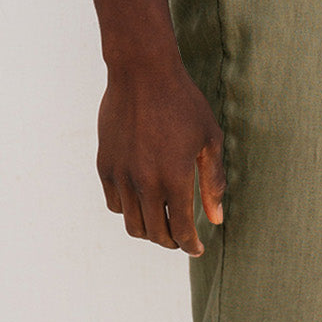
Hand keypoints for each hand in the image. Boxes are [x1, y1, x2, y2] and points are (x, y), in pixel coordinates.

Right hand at [96, 60, 225, 255]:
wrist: (141, 72)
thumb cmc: (183, 103)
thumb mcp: (210, 140)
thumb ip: (213, 183)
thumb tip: (216, 219)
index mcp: (175, 178)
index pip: (182, 230)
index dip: (190, 245)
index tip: (197, 249)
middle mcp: (145, 182)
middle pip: (155, 233)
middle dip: (171, 242)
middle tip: (181, 237)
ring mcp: (121, 175)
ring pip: (132, 223)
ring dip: (149, 230)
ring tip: (162, 222)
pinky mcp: (105, 165)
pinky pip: (114, 203)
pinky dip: (129, 210)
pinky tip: (143, 201)